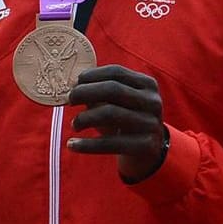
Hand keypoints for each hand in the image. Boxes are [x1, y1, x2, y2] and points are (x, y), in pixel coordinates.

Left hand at [66, 65, 165, 182]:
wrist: (148, 151)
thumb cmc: (126, 121)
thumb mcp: (118, 103)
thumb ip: (100, 93)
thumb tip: (73, 89)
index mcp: (148, 84)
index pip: (116, 72)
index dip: (92, 75)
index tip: (74, 84)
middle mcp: (153, 101)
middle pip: (113, 89)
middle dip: (85, 92)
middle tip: (70, 101)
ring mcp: (151, 124)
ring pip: (110, 113)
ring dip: (84, 118)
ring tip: (74, 124)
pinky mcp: (145, 146)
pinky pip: (110, 143)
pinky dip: (86, 144)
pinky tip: (71, 145)